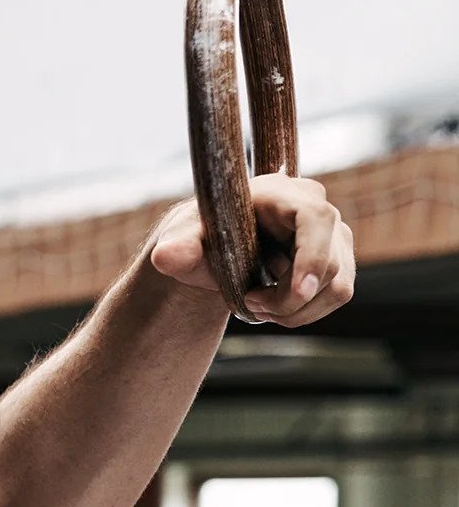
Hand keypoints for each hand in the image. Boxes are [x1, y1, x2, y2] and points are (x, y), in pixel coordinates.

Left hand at [149, 173, 354, 326]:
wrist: (214, 249)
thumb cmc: (201, 237)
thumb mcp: (183, 239)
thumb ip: (177, 246)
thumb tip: (167, 256)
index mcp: (283, 193)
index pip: (316, 219)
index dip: (313, 256)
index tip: (298, 291)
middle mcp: (318, 209)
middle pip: (329, 264)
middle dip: (286, 299)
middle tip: (248, 303)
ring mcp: (334, 235)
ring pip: (336, 286)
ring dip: (294, 310)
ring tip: (256, 305)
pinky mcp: (338, 259)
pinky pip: (336, 295)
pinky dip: (304, 312)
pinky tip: (273, 307)